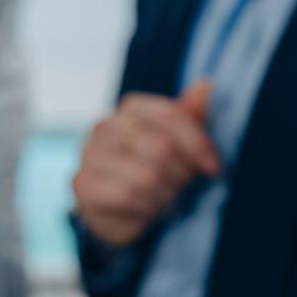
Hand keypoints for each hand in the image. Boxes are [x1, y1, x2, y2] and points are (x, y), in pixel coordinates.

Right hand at [73, 82, 220, 247]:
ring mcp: (89, 154)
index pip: (169, 115)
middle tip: (184, 185)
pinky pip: (127, 196)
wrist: (117, 211)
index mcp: (131, 108)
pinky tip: (148, 207)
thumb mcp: (178, 143)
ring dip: (165, 193)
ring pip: (146, 176)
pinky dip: (146, 207)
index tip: (213, 167)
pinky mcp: (82, 184)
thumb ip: (191, 116)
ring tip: (166, 196)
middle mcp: (105, 126)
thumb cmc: (152, 169)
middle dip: (181, 172)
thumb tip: (206, 85)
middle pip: (160, 146)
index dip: (197, 143)